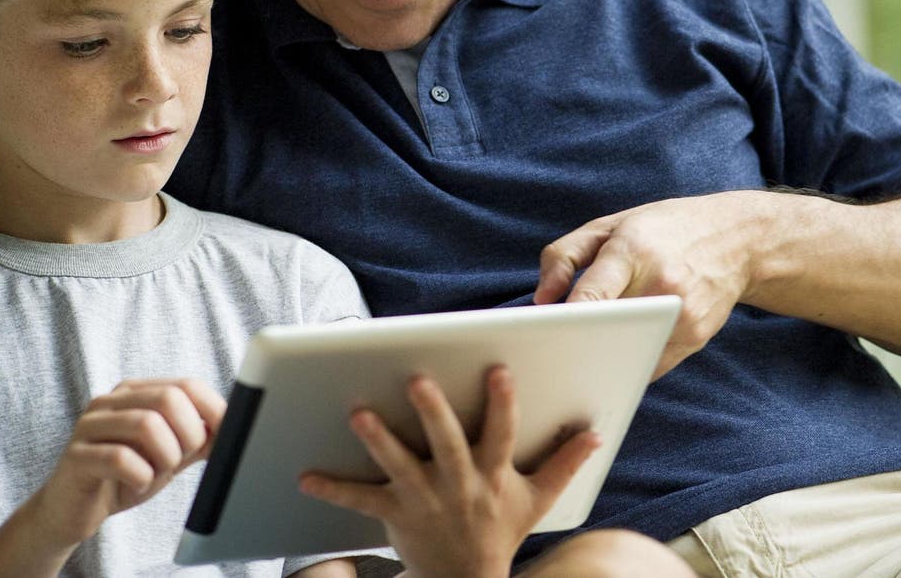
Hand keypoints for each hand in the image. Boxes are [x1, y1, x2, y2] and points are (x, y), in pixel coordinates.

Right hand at [26, 378, 225, 553]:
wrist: (74, 510)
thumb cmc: (126, 476)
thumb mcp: (169, 454)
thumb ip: (198, 438)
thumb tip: (235, 427)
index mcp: (137, 392)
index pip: (187, 384)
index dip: (213, 411)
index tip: (224, 438)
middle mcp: (111, 400)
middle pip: (169, 398)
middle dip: (189, 434)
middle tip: (181, 459)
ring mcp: (90, 426)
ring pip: (146, 424)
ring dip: (166, 456)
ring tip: (159, 472)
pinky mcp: (76, 457)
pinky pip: (118, 458)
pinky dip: (141, 475)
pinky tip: (139, 484)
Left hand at [298, 367, 600, 577]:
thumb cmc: (499, 530)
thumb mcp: (537, 499)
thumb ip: (563, 462)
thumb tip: (595, 432)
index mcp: (492, 475)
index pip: (501, 435)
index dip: (502, 404)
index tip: (498, 371)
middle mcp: (458, 486)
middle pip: (446, 445)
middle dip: (432, 412)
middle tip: (415, 379)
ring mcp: (424, 500)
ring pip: (399, 466)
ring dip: (378, 440)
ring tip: (358, 413)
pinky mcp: (394, 514)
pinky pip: (360, 501)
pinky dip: (333, 488)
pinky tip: (305, 474)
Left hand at [535, 191, 772, 377]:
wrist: (736, 239)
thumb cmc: (663, 229)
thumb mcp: (609, 225)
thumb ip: (564, 256)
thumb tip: (541, 299)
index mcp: (633, 249)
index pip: (594, 292)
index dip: (567, 318)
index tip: (545, 334)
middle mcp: (660, 283)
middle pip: (608, 328)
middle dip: (578, 339)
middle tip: (553, 346)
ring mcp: (682, 314)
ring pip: (628, 352)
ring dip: (603, 355)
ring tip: (580, 352)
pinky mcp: (696, 336)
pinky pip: (649, 364)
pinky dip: (629, 360)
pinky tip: (616, 350)